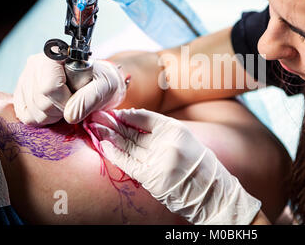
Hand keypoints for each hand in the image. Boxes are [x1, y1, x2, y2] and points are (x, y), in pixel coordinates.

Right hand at [13, 53, 126, 124]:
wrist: (95, 82)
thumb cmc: (100, 81)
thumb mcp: (105, 86)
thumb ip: (91, 97)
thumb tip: (70, 115)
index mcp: (55, 56)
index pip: (49, 87)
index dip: (65, 101)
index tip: (77, 101)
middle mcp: (35, 64)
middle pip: (41, 102)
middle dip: (61, 110)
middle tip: (74, 102)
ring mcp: (25, 79)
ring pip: (33, 112)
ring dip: (53, 115)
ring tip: (65, 103)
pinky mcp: (21, 94)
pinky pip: (26, 117)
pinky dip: (43, 119)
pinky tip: (54, 109)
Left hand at [88, 108, 261, 224]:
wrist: (210, 192)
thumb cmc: (198, 165)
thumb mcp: (184, 139)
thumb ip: (161, 130)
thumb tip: (133, 119)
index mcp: (176, 130)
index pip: (145, 116)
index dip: (128, 114)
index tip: (115, 111)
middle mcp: (165, 143)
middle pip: (133, 130)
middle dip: (113, 122)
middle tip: (96, 114)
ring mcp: (157, 161)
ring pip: (127, 144)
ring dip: (109, 135)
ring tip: (95, 126)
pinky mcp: (150, 178)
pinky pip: (126, 163)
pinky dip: (113, 153)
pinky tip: (102, 144)